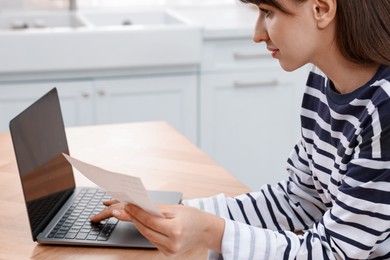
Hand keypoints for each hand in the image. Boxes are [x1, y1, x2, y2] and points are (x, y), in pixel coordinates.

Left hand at [90, 200, 224, 255]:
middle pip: (146, 230)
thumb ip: (156, 209)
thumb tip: (138, 206)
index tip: (127, 205)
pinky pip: (152, 241)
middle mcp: (173, 243)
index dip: (136, 212)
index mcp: (175, 230)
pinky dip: (146, 231)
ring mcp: (170, 251)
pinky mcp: (168, 254)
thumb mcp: (176, 209)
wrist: (206, 231)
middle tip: (122, 210)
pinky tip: (141, 223)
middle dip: (133, 218)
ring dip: (138, 225)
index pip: (149, 220)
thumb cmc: (192, 217)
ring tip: (128, 214)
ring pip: (147, 236)